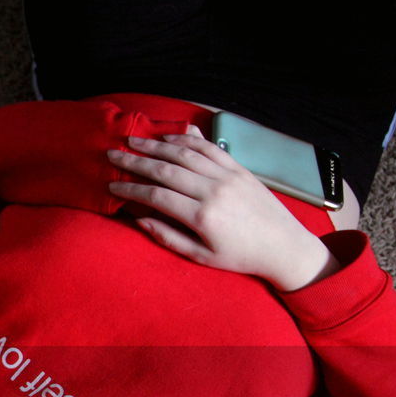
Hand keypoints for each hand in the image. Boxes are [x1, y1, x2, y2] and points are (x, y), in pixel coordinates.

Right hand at [106, 128, 340, 290]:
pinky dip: (187, 140)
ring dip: (156, 145)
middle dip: (136, 161)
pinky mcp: (239, 168)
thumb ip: (168, 237)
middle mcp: (214, 191)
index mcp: (202, 217)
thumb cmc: (240, 257)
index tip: (112, 186)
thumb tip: (139, 220)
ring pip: (185, 154)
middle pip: (166, 170)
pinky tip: (168, 139)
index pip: (157, 196)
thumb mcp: (201, 257)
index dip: (131, 189)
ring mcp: (228, 176)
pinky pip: (209, 148)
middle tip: (113, 154)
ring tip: (134, 140)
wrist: (283, 246)